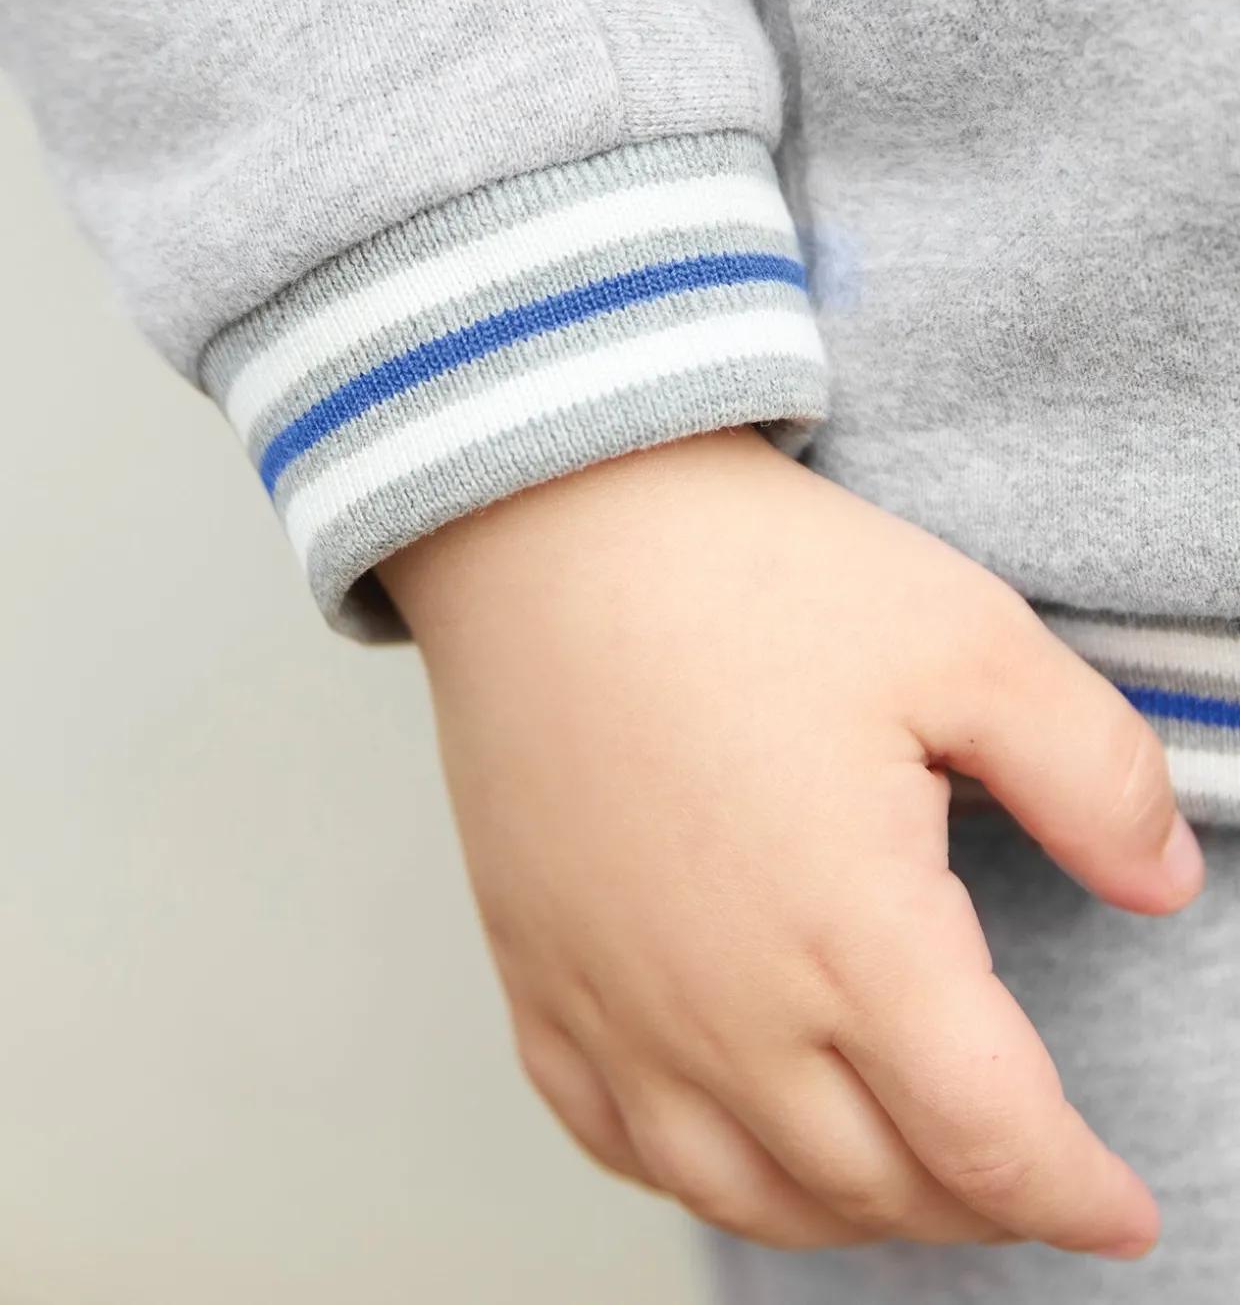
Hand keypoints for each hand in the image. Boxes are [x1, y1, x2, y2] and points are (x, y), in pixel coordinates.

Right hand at [379, 429, 1202, 1254]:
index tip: (1122, 1217)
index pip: (992, 1139)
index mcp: (854, 936)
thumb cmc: (753, 575)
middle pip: (876, 1187)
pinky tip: (731, 1141)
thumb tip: (1165, 883)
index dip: (1075, 1196)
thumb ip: (1095, 776)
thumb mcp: (969, 638)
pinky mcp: (536, 973)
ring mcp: (616, 1004)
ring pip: (746, 1193)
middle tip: (1026, 1172)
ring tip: (901, 1175)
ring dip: (847, 1213)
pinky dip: (694, 1173)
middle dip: (978, 1204)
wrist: (551, 528)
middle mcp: (728, 1007)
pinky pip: (612, 1140)